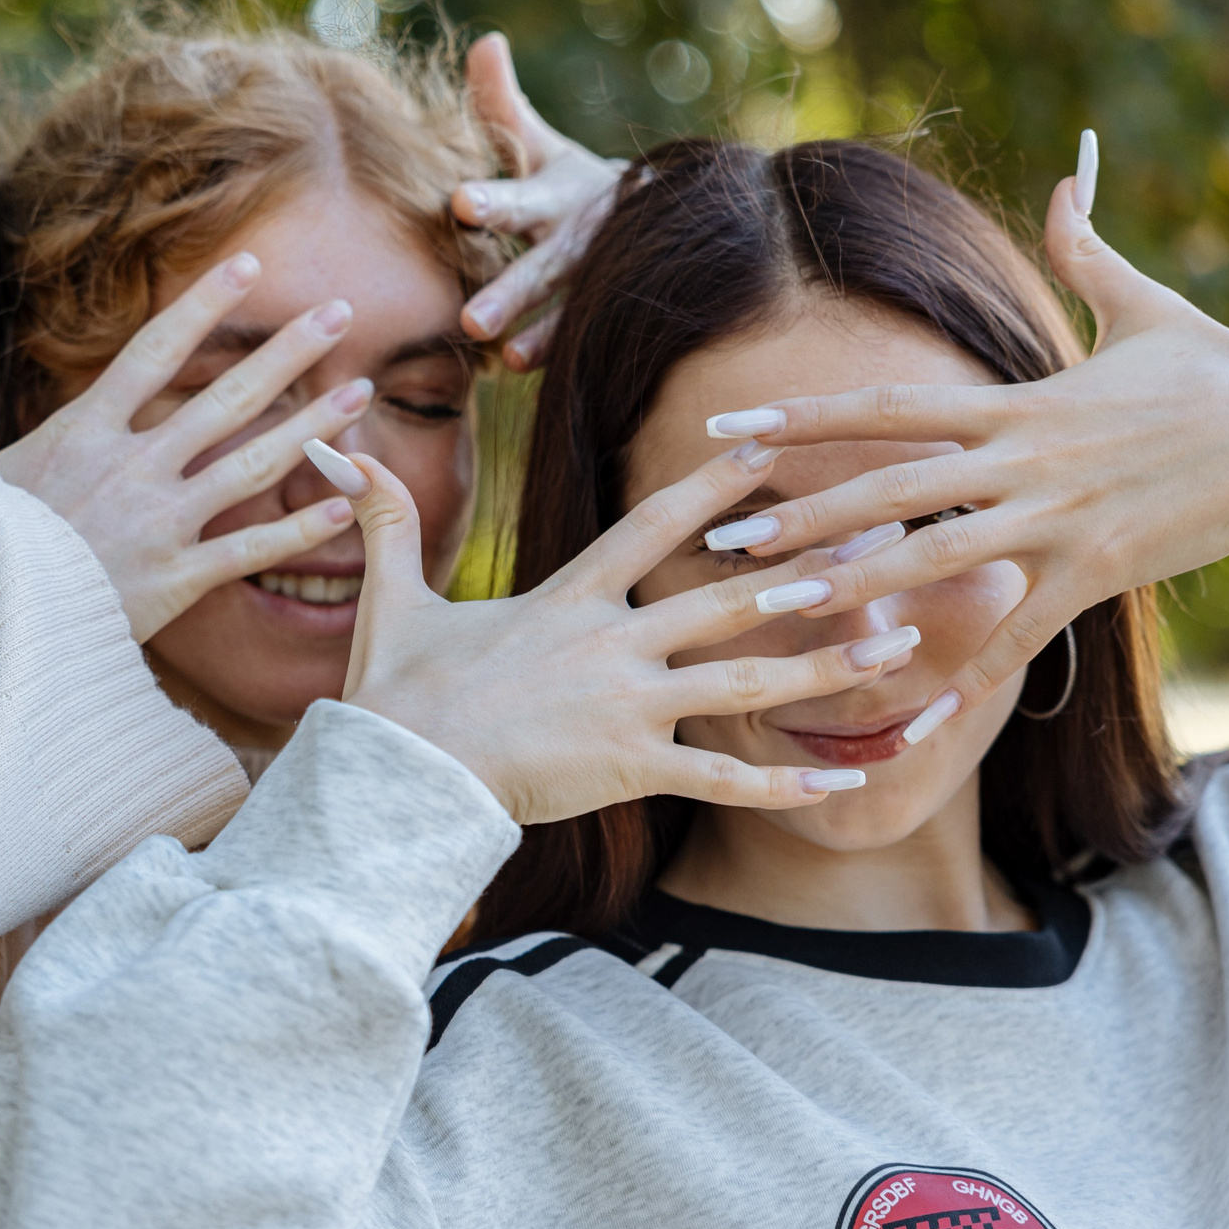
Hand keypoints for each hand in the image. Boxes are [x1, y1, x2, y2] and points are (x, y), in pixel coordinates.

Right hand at [0, 253, 371, 641]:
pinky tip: (346, 503)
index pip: (153, 352)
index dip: (203, 306)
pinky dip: (300, 528)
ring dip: (313, 426)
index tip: (249, 268)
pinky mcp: (176, 580)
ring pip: (253, 463)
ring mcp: (160, 522)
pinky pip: (251, 548)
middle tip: (341, 312)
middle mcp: (132, 467)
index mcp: (81, 433)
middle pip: (225, 396)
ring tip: (361, 392)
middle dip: (289, 351)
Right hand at [332, 443, 886, 824]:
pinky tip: (842, 779)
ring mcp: (625, 709)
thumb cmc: (393, 693)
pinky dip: (785, 781)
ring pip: (744, 684)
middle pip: (727, 601)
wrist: (395, 773)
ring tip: (895, 651)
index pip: (651, 523)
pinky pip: (721, 778)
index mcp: (567, 598)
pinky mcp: (626, 771)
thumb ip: (384, 520)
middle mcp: (610, 645)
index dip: (712, 483)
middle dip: (809, 573)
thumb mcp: (392, 599)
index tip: (767, 446)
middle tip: (879, 548)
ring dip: (824, 667)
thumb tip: (333, 447)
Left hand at [452, 32, 631, 370]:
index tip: (459, 202)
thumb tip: (484, 42)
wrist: (650, 217)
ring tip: (505, 355)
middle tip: (470, 319)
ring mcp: (593, 278)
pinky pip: (580, 335)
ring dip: (540, 332)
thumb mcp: (538, 144)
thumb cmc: (566, 182)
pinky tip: (521, 367)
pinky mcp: (600, 311)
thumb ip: (501, 105)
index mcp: (554, 193)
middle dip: (510, 291)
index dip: (491, 200)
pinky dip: (558, 352)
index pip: (518, 196)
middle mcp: (577, 237)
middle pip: (542, 265)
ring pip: (566, 306)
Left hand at [707, 166, 1228, 731]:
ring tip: (779, 613)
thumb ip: (1086, 252)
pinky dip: (968, 673)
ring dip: (851, 590)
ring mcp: (1058, 521)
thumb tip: (1067, 182)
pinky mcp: (1099, 572)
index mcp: (1017, 402)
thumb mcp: (1142, 306)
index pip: (885, 407)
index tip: (729, 430)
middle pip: (886, 489)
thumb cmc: (1221, 370)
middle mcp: (1024, 461)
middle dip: (797, 513)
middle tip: (716, 536)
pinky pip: (1019, 635)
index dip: (802, 419)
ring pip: (933, 561)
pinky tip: (915, 712)